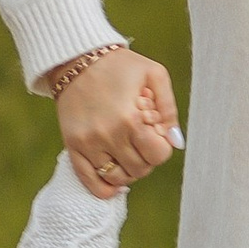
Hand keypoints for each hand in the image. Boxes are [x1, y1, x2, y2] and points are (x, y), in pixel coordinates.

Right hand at [48, 44, 181, 194]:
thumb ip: (169, 109)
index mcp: (130, 118)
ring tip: (128, 155)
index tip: (155, 134)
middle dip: (146, 158)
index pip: (158, 155)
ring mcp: (87, 143)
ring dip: (128, 172)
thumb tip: (176, 142)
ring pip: (117, 178)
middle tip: (142, 141)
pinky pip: (89, 181)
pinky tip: (114, 184)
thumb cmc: (118, 65)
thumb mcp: (153, 74)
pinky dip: (104, 188)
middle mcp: (108, 135)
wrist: (76, 58)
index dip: (162, 147)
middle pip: (139, 169)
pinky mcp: (72, 146)